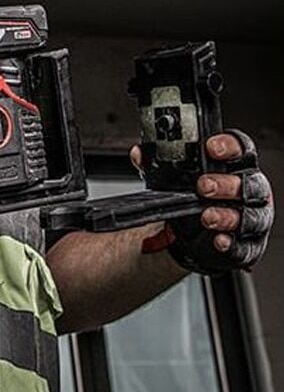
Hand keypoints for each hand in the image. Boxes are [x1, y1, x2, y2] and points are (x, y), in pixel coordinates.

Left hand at [131, 130, 273, 274]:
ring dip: (227, 215)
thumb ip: (158, 163)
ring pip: (250, 214)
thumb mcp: (176, 177)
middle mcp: (248, 188)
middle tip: (203, 186)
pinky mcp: (249, 243)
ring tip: (207, 216)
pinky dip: (232, 243)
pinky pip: (245, 244)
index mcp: (233, 165)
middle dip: (226, 184)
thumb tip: (139, 154)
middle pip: (248, 182)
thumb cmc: (192, 195)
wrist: (192, 232)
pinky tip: (219, 240)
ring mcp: (252, 216)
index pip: (240, 148)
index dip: (228, 146)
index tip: (211, 148)